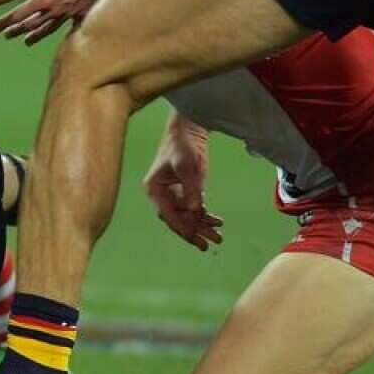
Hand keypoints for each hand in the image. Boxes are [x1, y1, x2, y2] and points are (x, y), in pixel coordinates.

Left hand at [0, 0, 108, 45]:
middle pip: (31, 24)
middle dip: (17, 30)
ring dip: (36, 35)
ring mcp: (68, 13)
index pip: (18, 15)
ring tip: (27, 42)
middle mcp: (53, 10)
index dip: (4, 22)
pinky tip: (64, 42)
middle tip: (6, 36)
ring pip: (48, 28)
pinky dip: (66, 36)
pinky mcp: (82, 12)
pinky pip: (72, 28)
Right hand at [142, 117, 222, 250]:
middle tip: (208, 245)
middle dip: (193, 232)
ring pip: (187, 216)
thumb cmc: (183, 144)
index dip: (181, 227)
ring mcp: (174, 193)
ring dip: (202, 227)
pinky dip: (205, 216)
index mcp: (154, 189)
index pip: (167, 214)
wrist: (189, 128)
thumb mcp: (187, 166)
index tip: (195, 237)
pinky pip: (194, 208)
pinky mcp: (186, 189)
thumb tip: (195, 209)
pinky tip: (217, 222)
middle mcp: (162, 194)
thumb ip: (191, 188)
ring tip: (218, 238)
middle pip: (177, 219)